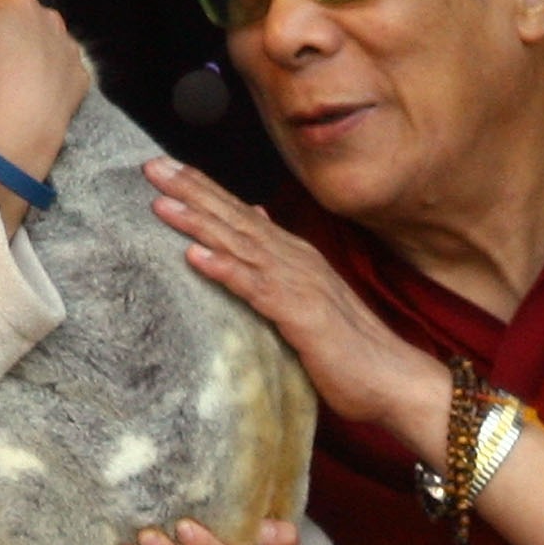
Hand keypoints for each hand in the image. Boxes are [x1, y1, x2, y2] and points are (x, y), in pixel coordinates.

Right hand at [0, 0, 88, 212]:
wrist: (24, 122)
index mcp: (21, 1)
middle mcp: (51, 18)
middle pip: (21, 16)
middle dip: (5, 26)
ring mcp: (69, 48)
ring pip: (44, 41)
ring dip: (30, 48)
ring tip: (12, 72)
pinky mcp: (80, 78)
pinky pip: (61, 70)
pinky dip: (50, 75)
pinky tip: (35, 89)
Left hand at [147, 158, 449, 455]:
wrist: (393, 378)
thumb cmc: (349, 348)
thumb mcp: (308, 298)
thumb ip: (279, 262)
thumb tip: (256, 218)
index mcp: (293, 256)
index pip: (239, 214)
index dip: (201, 189)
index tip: (162, 169)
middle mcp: (294, 260)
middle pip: (235, 218)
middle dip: (191, 191)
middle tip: (150, 166)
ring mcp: (298, 284)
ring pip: (240, 245)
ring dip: (200, 222)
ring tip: (161, 203)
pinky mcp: (300, 315)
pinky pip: (255, 288)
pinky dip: (225, 269)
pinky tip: (195, 256)